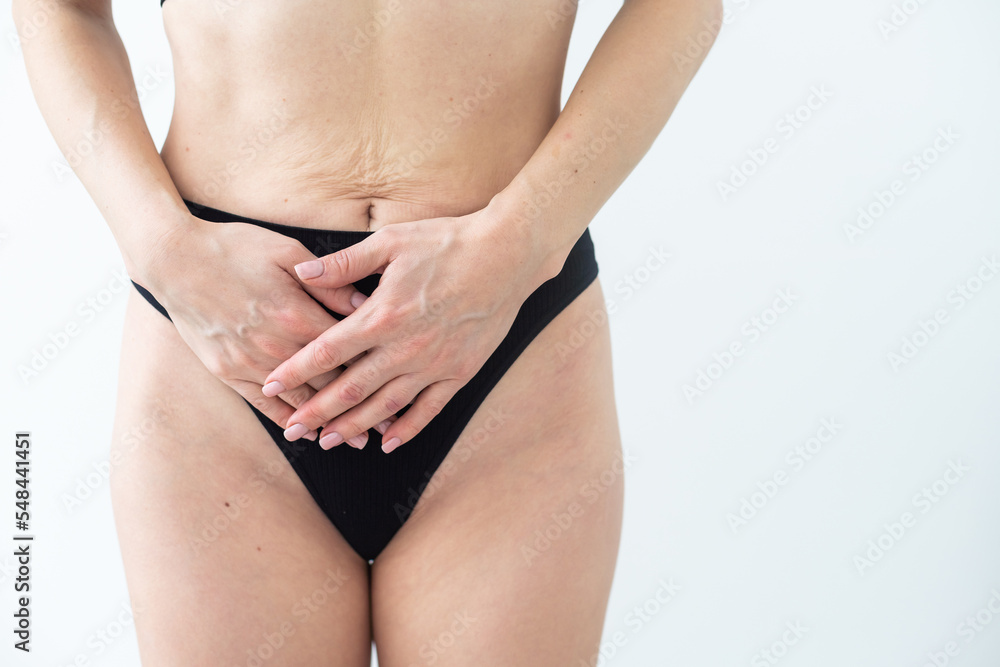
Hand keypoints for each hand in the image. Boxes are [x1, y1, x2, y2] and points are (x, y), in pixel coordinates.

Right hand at [145, 216, 369, 438]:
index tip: (400, 387)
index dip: (375, 370)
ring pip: (298, 401)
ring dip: (328, 422)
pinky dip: (285, 420)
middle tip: (389, 426)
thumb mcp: (287, 252)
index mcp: (296, 313)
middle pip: (327, 382)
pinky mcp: (226, 371)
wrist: (173, 258)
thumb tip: (367, 302)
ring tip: (356, 440)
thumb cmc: (234, 247)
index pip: (347, 350)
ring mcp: (249, 362)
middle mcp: (276, 345)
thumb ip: (329, 283)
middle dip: (360, 406)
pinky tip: (304, 433)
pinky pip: (262, 404)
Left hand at [260, 205, 558, 452]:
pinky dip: (407, 428)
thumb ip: (343, 264)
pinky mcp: (460, 372)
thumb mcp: (391, 242)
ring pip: (386, 406)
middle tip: (291, 429)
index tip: (270, 386)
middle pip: (351, 389)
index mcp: (383, 315)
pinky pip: (429, 409)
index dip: (295, 371)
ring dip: (354, 426)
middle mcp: (406, 347)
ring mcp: (435, 364)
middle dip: (316, 412)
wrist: (507, 255)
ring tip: (328, 441)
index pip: (328, 351)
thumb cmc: (448, 242)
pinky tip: (388, 441)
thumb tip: (300, 273)